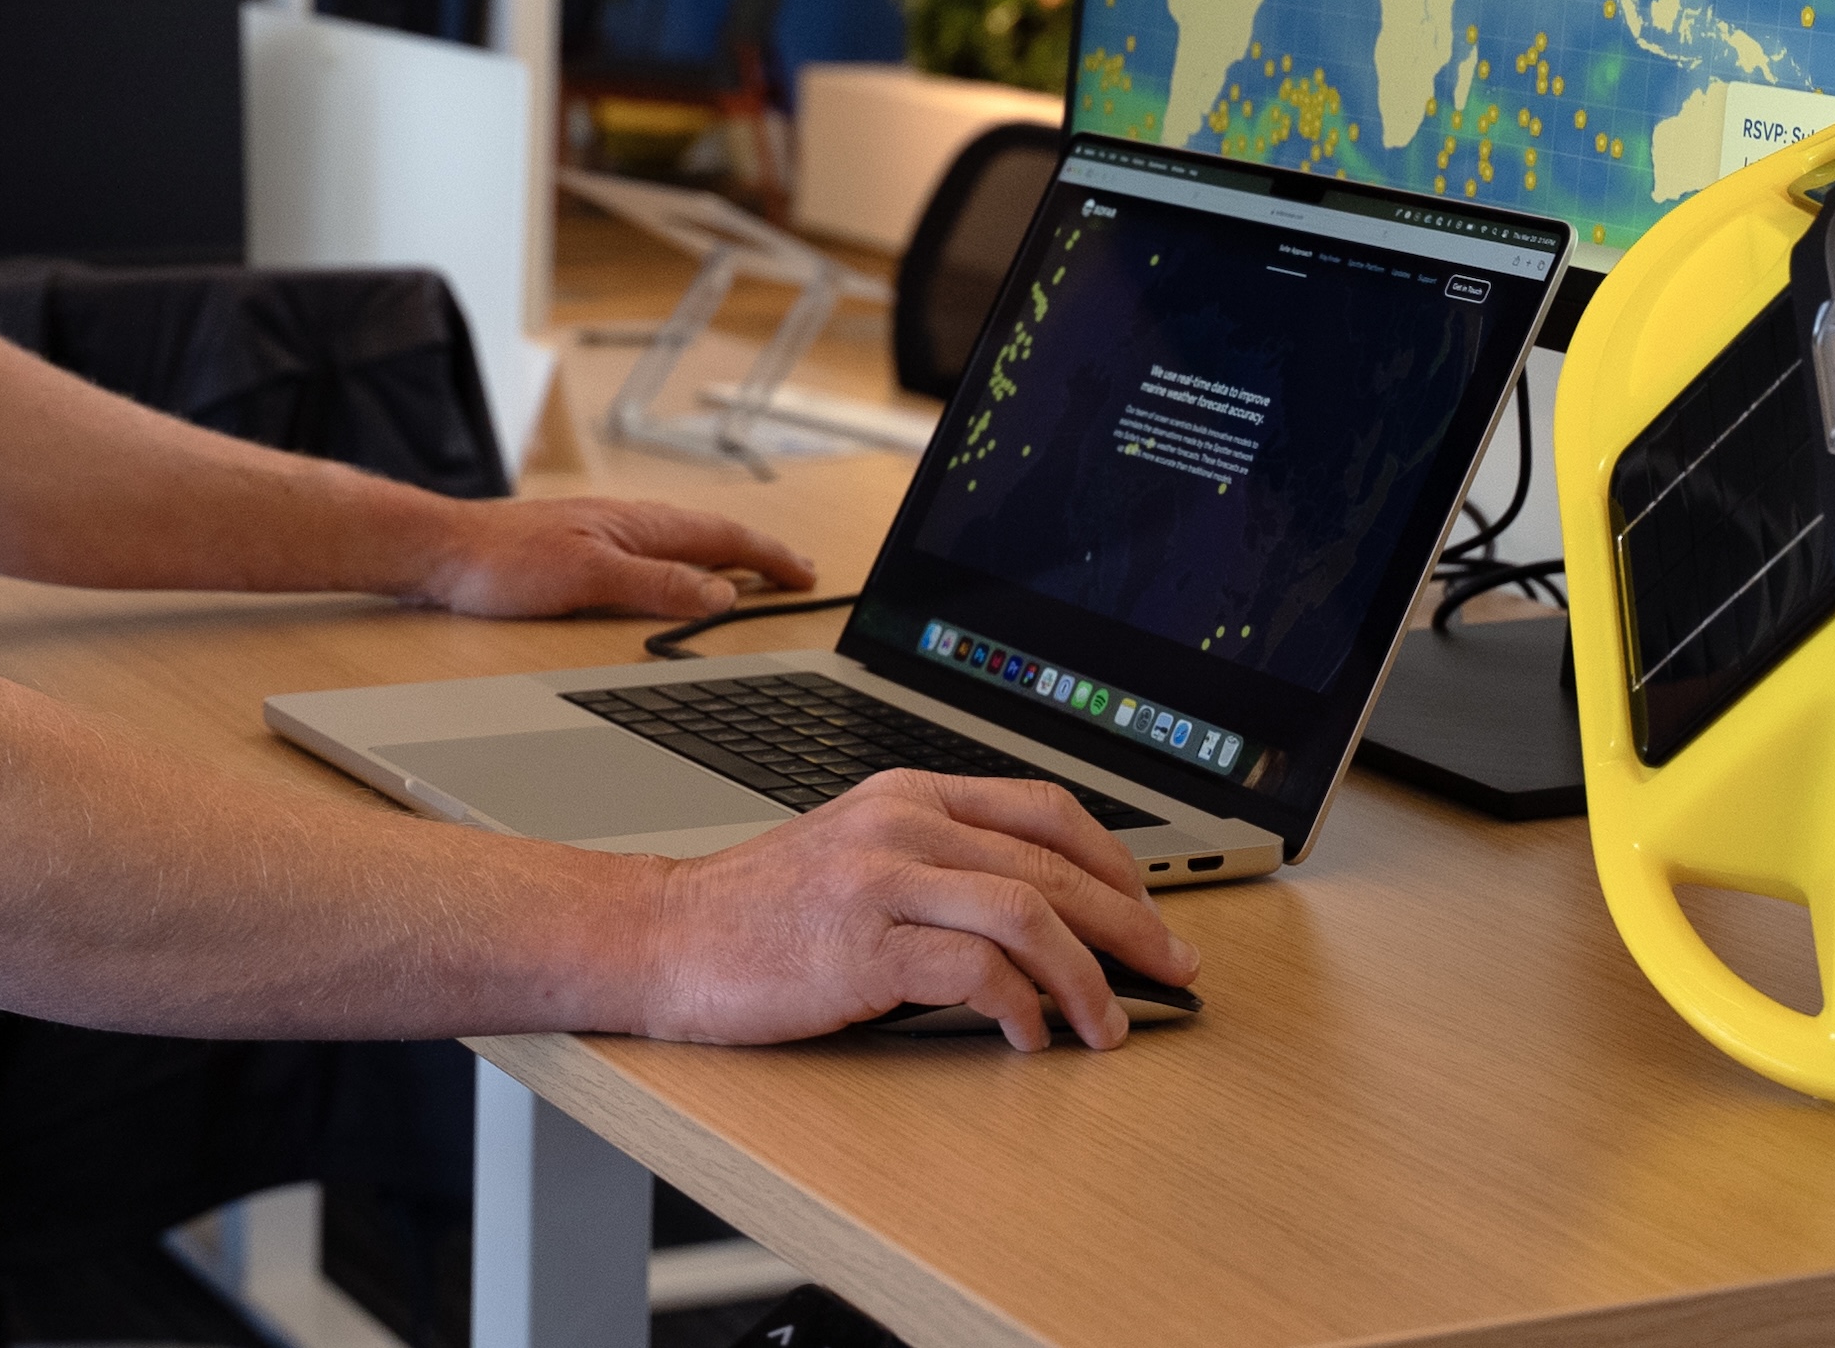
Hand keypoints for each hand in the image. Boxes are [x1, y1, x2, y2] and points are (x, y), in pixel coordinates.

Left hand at [404, 496, 814, 620]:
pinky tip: (678, 574)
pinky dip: (688, 562)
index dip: (770, 559)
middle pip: (711, 534)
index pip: (723, 538)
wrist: (440, 550)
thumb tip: (719, 593)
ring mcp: (607, 532)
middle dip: (759, 553)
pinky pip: (657, 551)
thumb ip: (656, 584)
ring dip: (726, 556)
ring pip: (685, 540)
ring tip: (753, 573)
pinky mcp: (584, 547)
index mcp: (639, 525)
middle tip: (798, 573)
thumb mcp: (588, 578)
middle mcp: (629, 522)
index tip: (808, 576)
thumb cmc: (504, 561)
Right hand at [634, 772, 1199, 1051]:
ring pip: (1028, 913)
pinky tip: (1030, 1039)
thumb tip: (1041, 912)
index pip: (1045, 810)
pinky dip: (1021, 1010)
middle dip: (1130, 924)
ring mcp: (882, 881)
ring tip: (1108, 1025)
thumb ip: (936, 861)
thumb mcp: (855, 853)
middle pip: (1054, 864)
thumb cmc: (758, 913)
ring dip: (1087, 977)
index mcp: (908, 795)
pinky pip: (976, 973)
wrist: (662, 937)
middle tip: (1173, 971)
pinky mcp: (862, 947)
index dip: (1115, 863)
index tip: (1151, 911)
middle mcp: (902, 823)